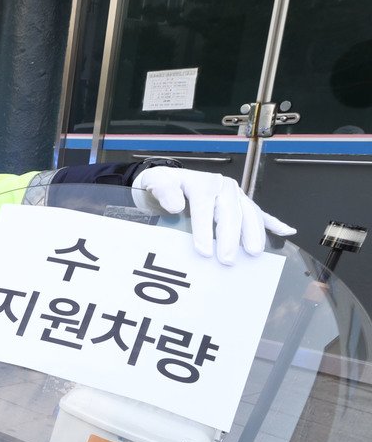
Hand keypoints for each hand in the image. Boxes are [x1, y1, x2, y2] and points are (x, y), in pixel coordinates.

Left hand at [132, 166, 295, 263]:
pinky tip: (286, 232)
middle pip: (231, 212)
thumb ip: (163, 190)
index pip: (205, 208)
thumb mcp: (156, 181)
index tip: (204, 251)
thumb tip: (176, 206)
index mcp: (202, 183)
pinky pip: (259, 213)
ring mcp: (234, 195)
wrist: (167, 182)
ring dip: (253, 234)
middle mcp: (222, 187)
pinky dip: (273, 223)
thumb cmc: (162, 185)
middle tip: (227, 260)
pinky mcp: (240, 203)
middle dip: (231, 238)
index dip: (204, 231)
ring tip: (253, 253)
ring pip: (249, 213)